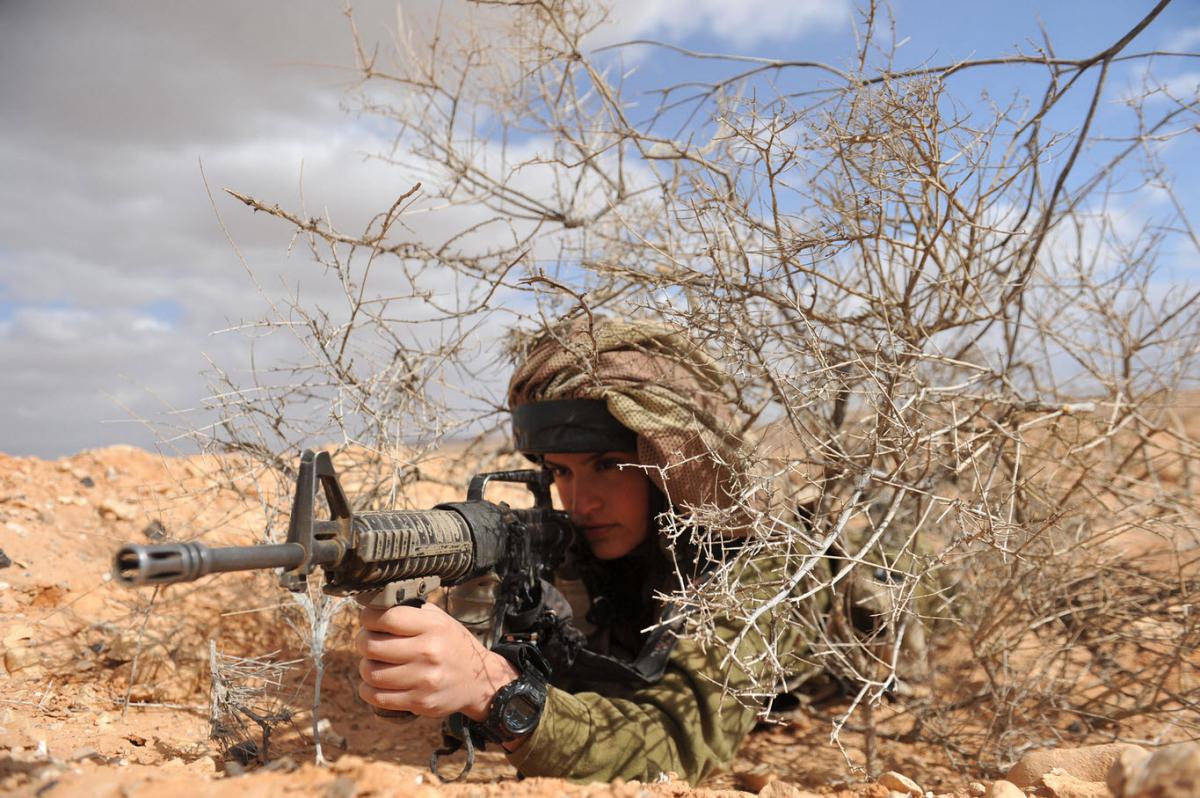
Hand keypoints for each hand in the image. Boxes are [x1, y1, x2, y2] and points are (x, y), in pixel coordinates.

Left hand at [357, 602, 518, 720]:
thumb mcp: (441, 621)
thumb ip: (411, 612)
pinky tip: (376, 683)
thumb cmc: (452, 646)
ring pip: (371, 674)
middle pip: (373, 646)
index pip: (388, 618)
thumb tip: (374, 606)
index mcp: (434, 627)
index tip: (369, 620)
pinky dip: (369, 689)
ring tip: (373, 663)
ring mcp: (425, 680)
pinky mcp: (420, 702)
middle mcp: (429, 652)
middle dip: (363, 642)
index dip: (369, 618)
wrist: (479, 682)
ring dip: (365, 667)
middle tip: (367, 641)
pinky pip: (378, 698)